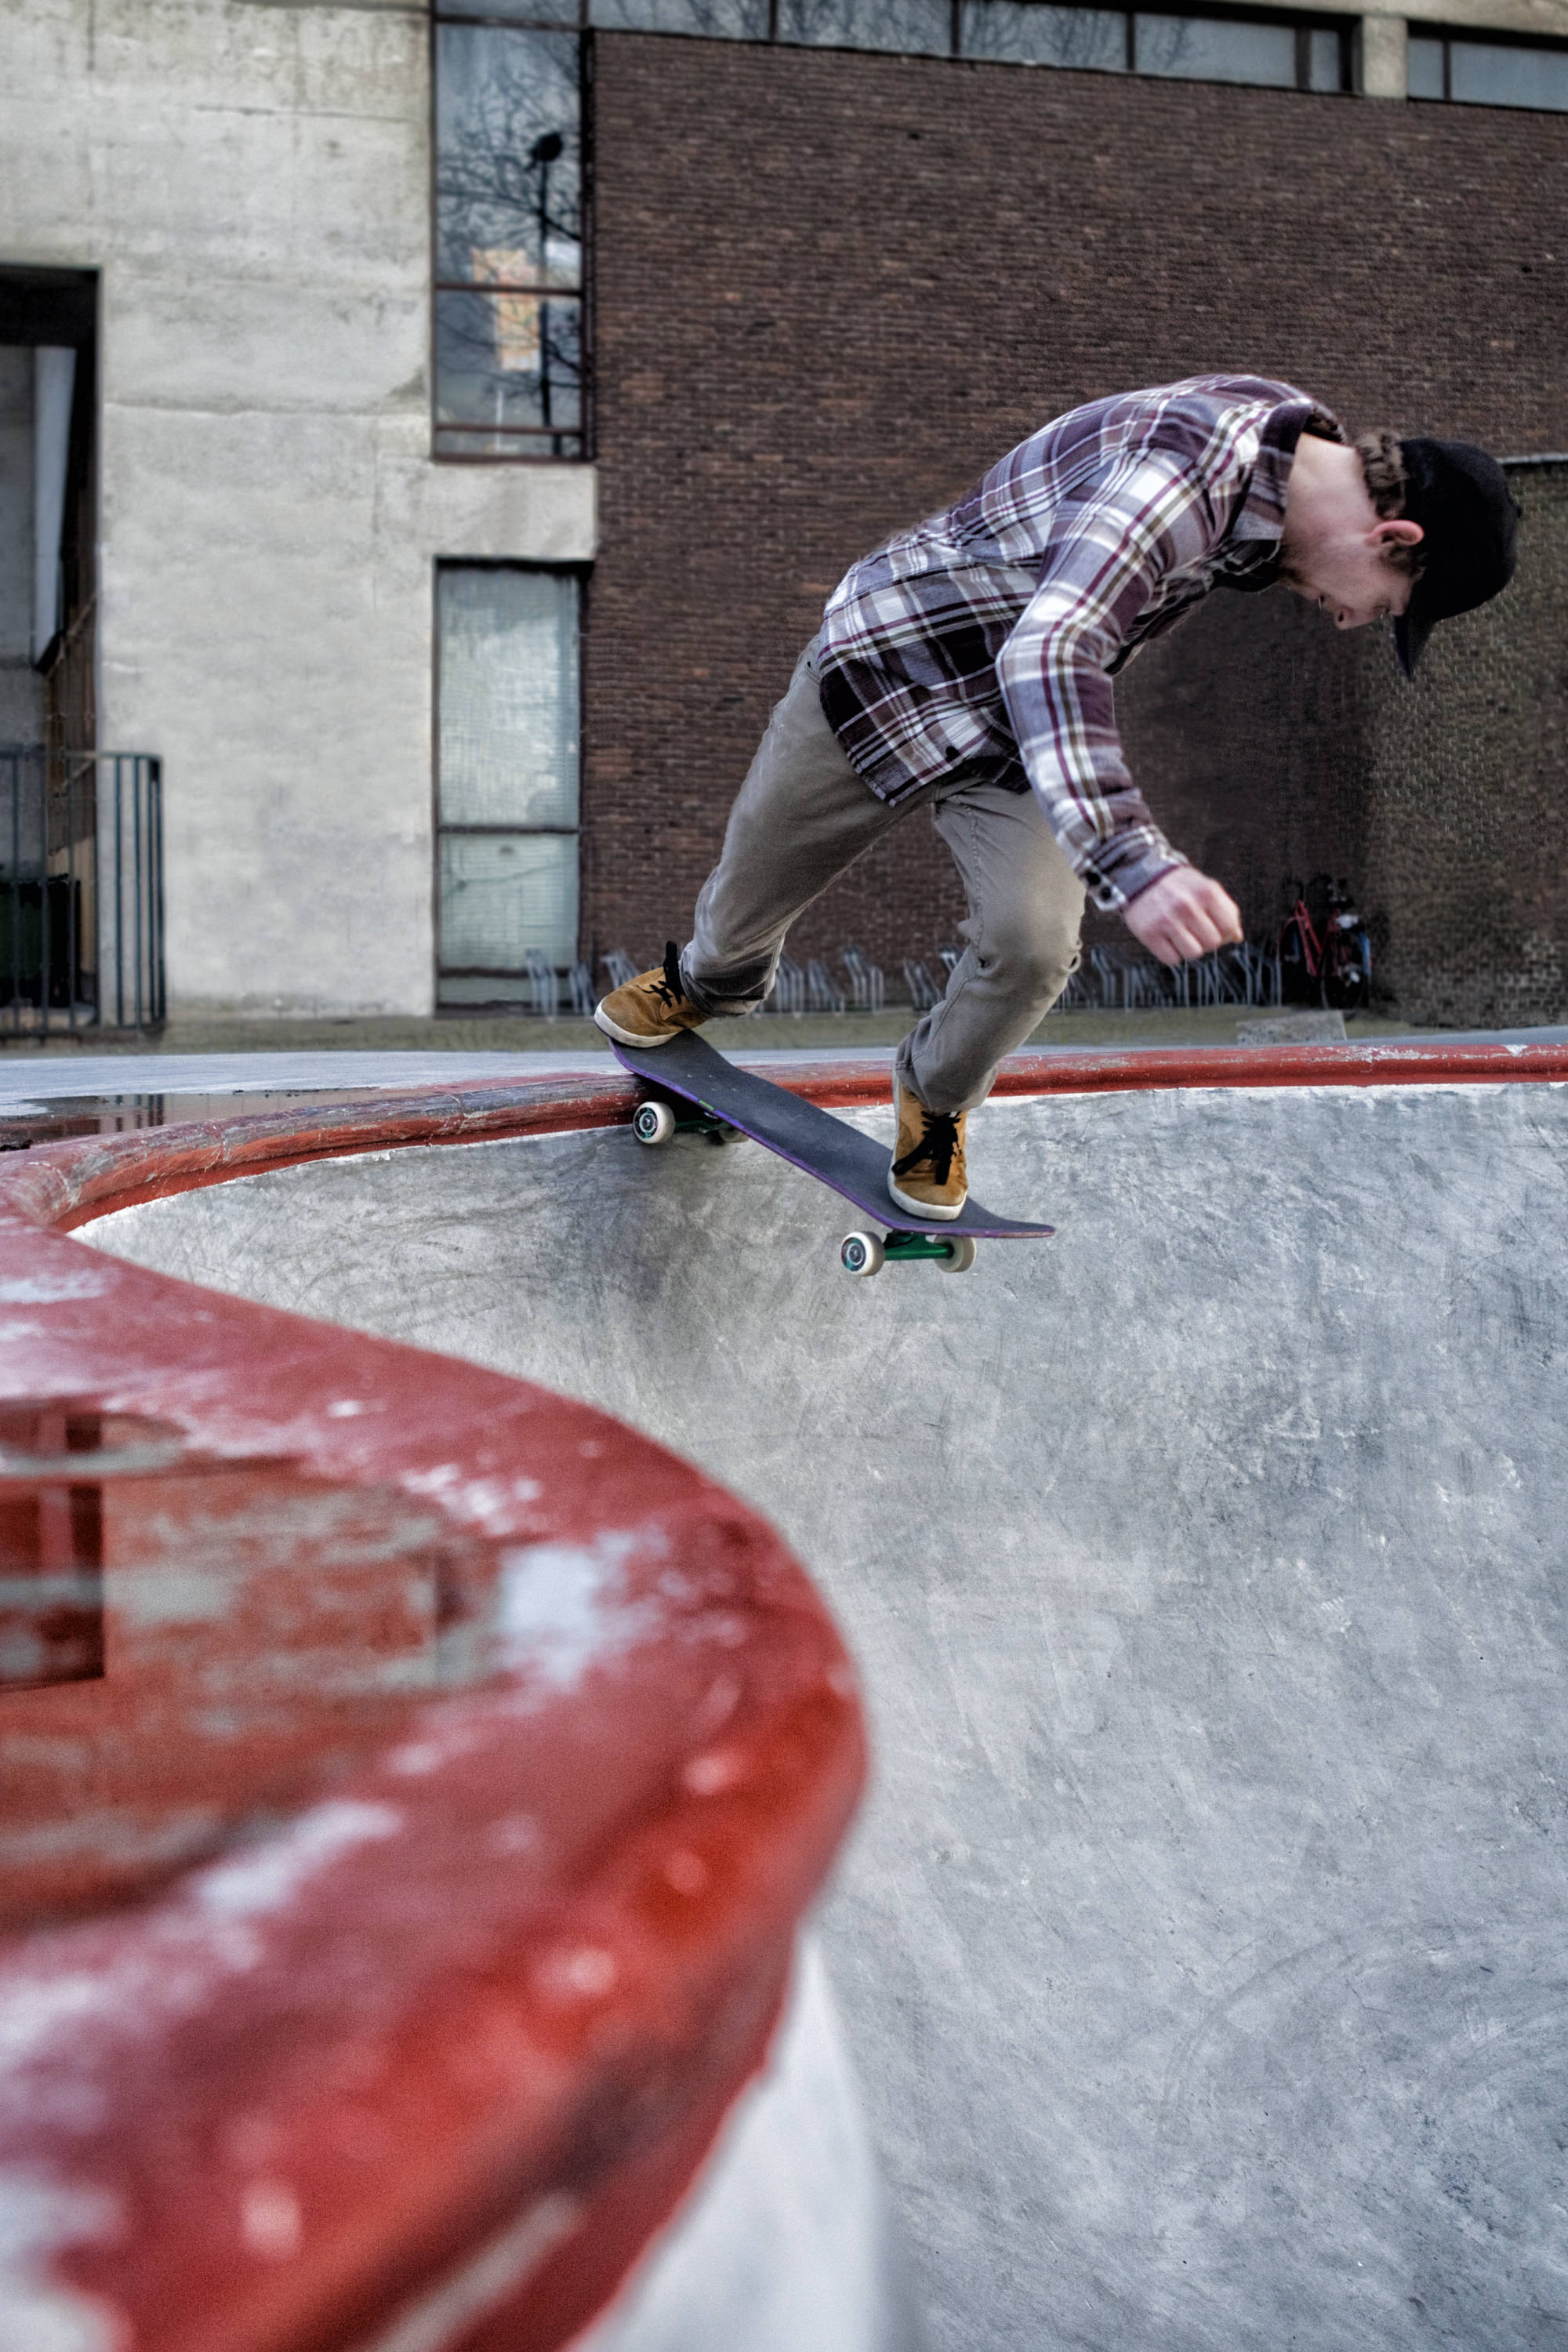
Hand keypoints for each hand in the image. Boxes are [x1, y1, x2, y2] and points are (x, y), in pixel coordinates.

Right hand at [1124, 867, 1242, 966]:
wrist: (1140, 877)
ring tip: (1181, 935)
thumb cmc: (1179, 886)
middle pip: (1212, 944)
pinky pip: (1172, 959)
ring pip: (1193, 954)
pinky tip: (1167, 939)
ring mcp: (1167, 920)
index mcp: (1206, 892)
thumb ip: (1226, 910)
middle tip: (1194, 930)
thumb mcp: (1206, 888)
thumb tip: (1237, 937)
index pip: (1229, 928)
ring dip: (1189, 949)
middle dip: (1206, 940)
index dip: (1225, 932)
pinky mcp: (1149, 933)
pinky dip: (1171, 953)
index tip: (1214, 927)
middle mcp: (1187, 906)